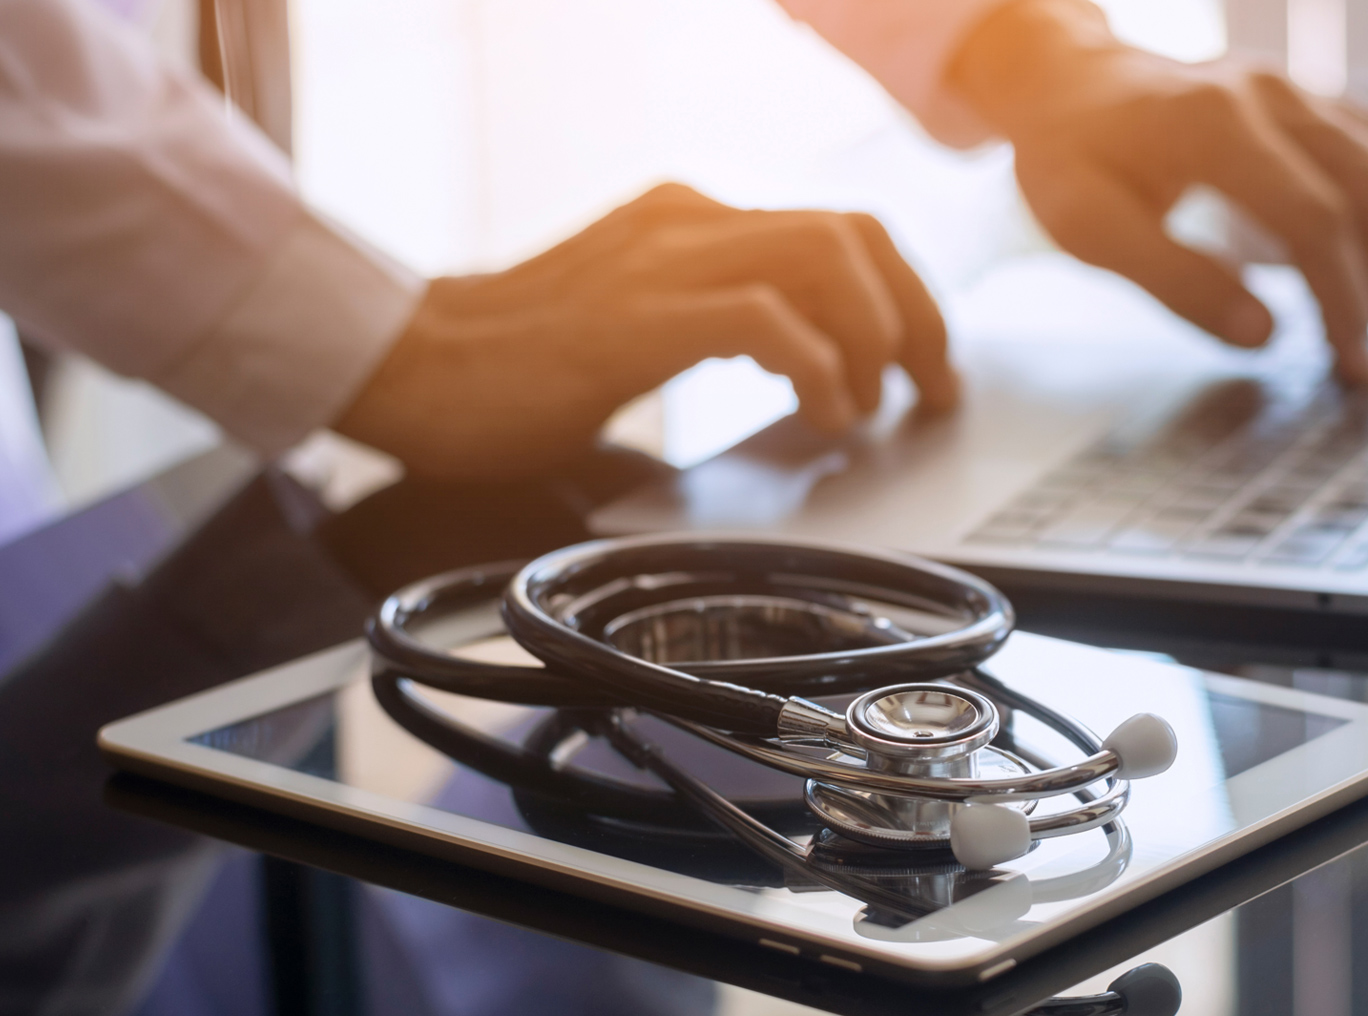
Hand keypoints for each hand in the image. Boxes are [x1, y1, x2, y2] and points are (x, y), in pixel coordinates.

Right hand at [336, 184, 956, 479]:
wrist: (407, 369)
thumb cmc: (516, 371)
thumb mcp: (640, 327)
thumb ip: (719, 326)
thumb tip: (813, 375)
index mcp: (690, 220)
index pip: (836, 227)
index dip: (903, 293)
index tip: (926, 360)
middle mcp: (687, 220)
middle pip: (853, 231)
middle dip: (915, 314)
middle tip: (931, 389)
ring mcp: (663, 259)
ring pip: (824, 258)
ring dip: (876, 337)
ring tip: (876, 404)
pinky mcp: (640, 313)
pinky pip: (764, 318)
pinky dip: (817, 368)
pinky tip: (823, 415)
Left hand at [949, 0, 1367, 383]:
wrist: (1073, 83)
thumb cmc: (1073, 160)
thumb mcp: (1086, 227)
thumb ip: (1173, 279)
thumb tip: (1265, 337)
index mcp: (1212, 124)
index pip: (1314, 216)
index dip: (1342, 298)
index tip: (1349, 365)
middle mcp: (1272, 94)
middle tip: (1352, 358)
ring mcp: (1303, 90)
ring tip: (1359, 312)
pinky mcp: (1320, 99)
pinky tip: (1361, 258)